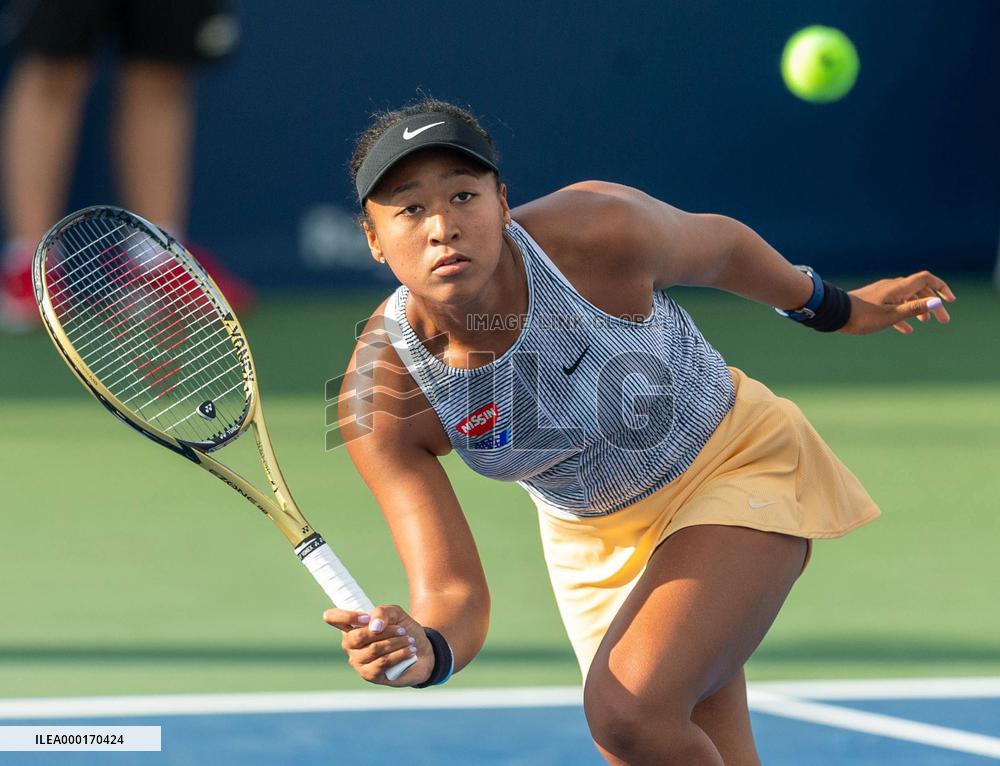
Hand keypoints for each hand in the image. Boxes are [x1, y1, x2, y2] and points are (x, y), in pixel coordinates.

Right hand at [323, 604, 433, 686]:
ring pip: (373, 649)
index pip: (332, 617)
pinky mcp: (370, 675)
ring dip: (396, 642)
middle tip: (402, 630)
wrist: (422, 649)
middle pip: (355, 637)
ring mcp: (358, 661)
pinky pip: (381, 664)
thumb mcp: (395, 613)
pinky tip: (410, 651)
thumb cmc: (403, 629)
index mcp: (351, 626)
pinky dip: (399, 655)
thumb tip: (373, 626)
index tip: (366, 617)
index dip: (345, 615)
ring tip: (409, 640)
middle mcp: (350, 645)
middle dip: (384, 631)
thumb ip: (382, 612)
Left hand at [841, 270, 955, 335]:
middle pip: (918, 289)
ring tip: (925, 322)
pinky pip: (893, 306)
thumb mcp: (891, 316)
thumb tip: (937, 302)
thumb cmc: (863, 316)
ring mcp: (882, 293)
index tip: (950, 301)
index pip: (926, 279)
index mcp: (898, 288)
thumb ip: (915, 309)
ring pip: (906, 297)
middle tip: (943, 320)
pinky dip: (903, 315)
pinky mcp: (874, 301)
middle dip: (932, 303)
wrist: (835, 313)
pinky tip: (906, 330)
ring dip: (918, 308)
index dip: (941, 287)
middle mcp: (892, 287)